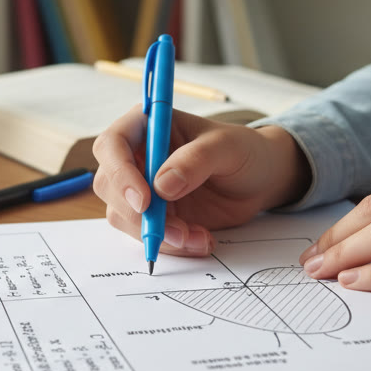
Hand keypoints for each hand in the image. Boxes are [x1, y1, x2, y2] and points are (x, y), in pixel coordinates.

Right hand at [91, 106, 310, 256]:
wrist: (260, 181)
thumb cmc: (244, 151)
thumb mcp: (227, 147)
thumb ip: (196, 160)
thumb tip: (162, 185)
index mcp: (146, 126)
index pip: (112, 144)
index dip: (120, 173)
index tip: (145, 200)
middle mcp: (136, 156)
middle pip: (110, 185)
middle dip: (138, 214)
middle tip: (175, 230)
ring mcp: (142, 188)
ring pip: (124, 216)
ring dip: (157, 234)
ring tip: (196, 237)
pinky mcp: (153, 216)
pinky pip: (146, 235)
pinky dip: (170, 245)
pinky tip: (200, 241)